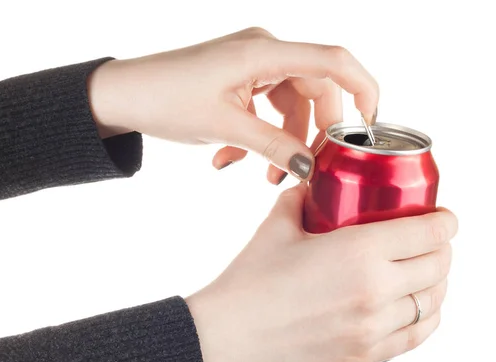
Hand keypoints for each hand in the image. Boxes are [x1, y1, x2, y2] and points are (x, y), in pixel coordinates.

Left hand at [88, 27, 378, 183]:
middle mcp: (263, 52)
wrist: (123, 96)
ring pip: (288, 108)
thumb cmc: (165, 99)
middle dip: (309, 136)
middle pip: (314, 92)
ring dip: (278, 144)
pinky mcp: (239, 82)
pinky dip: (255, 139)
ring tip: (258, 176)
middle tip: (301, 170)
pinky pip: (264, 111)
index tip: (372, 125)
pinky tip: (227, 161)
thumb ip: (273, 145)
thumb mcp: (224, 126)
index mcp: (263, 51)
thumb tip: (310, 167)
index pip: (333, 61)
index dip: (363, 88)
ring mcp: (251, 67)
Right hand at [186, 185, 457, 361]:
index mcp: (359, 252)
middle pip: (439, 266)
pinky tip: (416, 306)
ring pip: (433, 302)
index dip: (445, 221)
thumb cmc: (249, 280)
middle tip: (430, 240)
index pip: (429, 233)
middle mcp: (376, 292)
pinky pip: (416, 336)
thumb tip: (315, 185)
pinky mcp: (365, 357)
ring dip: (436, 282)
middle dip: (442, 247)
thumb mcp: (277, 226)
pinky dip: (426, 316)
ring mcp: (373, 330)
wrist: (227, 337)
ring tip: (424, 271)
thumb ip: (302, 198)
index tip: (444, 216)